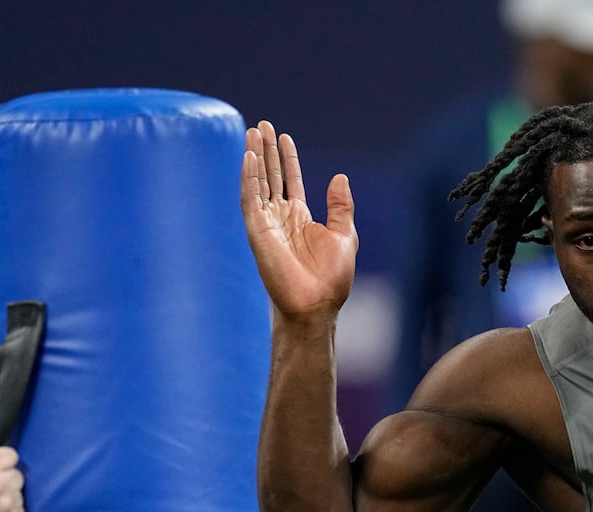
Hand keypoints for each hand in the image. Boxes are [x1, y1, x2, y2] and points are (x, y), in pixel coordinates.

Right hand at [239, 120, 356, 319]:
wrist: (316, 304)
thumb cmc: (331, 278)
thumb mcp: (344, 235)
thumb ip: (340, 205)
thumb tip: (340, 177)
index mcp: (300, 218)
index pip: (291, 181)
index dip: (287, 159)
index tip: (284, 137)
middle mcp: (281, 218)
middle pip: (271, 176)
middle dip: (267, 151)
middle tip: (263, 125)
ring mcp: (267, 224)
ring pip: (257, 183)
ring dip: (255, 158)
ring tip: (255, 132)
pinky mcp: (258, 231)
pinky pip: (250, 199)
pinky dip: (249, 178)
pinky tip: (250, 157)